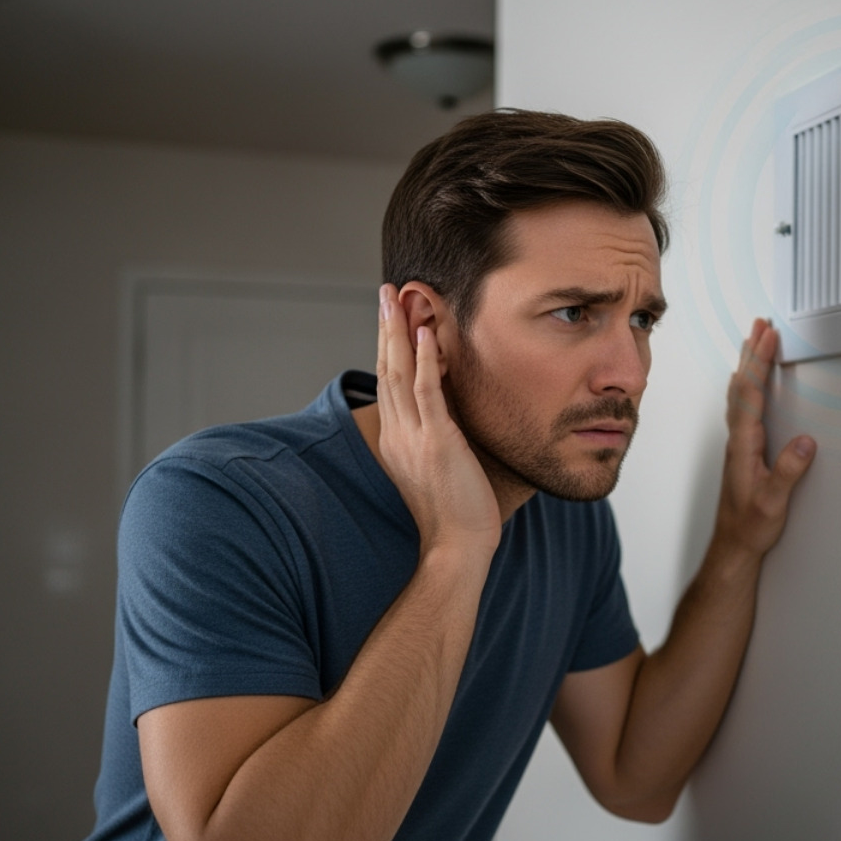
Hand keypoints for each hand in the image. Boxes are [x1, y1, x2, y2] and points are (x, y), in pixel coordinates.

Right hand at [375, 285, 501, 556]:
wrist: (456, 549)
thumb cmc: (455, 516)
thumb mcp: (437, 469)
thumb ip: (436, 439)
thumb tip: (447, 421)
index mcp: (396, 440)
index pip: (388, 383)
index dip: (388, 346)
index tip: (390, 316)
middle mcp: (398, 434)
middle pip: (386, 369)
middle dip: (385, 327)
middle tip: (385, 291)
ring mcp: (414, 437)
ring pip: (399, 373)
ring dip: (397, 331)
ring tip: (397, 297)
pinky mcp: (436, 441)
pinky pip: (426, 392)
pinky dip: (424, 360)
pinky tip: (424, 332)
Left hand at [711, 318, 815, 560]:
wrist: (734, 545)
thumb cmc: (751, 525)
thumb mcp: (773, 501)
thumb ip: (788, 471)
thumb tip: (805, 442)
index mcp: (744, 444)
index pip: (751, 394)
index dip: (760, 363)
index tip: (768, 336)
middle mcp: (737, 439)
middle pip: (742, 385)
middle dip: (752, 352)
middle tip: (761, 323)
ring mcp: (738, 443)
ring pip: (740, 393)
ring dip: (748, 365)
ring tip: (755, 341)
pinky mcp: (742, 450)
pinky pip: (743, 406)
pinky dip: (748, 384)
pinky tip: (750, 382)